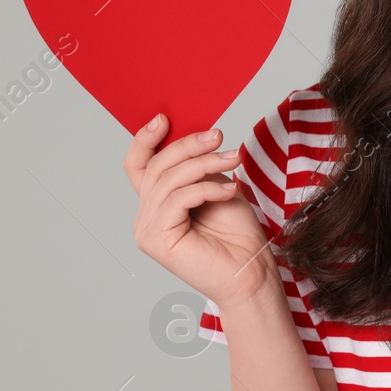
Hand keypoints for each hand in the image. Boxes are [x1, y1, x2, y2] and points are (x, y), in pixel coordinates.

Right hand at [125, 114, 279, 308]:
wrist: (251, 272)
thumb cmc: (238, 235)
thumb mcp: (218, 188)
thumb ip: (199, 169)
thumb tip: (197, 138)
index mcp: (157, 204)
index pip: (138, 166)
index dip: (145, 140)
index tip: (165, 118)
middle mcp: (145, 217)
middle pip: (156, 167)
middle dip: (189, 146)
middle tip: (219, 137)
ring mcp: (147, 230)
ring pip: (168, 180)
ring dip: (204, 164)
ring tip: (233, 160)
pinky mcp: (156, 240)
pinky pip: (177, 200)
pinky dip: (206, 188)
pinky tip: (230, 190)